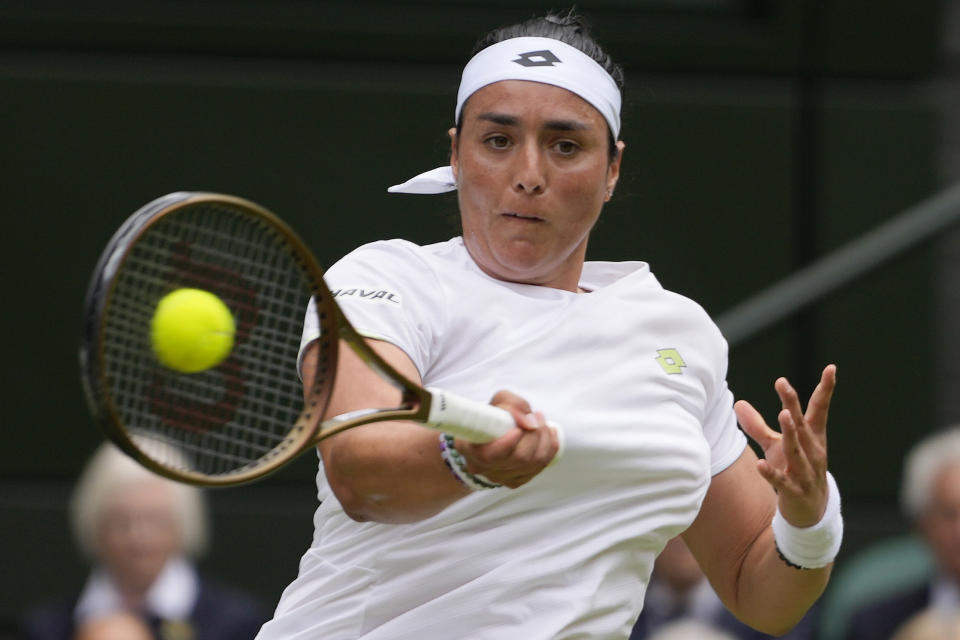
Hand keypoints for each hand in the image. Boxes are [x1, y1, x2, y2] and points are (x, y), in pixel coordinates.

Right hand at [454, 390, 558, 487]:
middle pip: (519, 458)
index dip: (508, 443)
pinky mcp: (514, 481)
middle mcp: (481, 467)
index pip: (490, 455)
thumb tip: (530, 422)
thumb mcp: (499, 401)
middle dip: (535, 434)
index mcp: (468, 447)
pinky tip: (549, 434)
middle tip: (537, 415)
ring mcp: (499, 478)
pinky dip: (549, 449)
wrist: (491, 432)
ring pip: (533, 464)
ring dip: (545, 439)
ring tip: (542, 422)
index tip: (518, 429)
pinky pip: (539, 468)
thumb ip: (514, 405)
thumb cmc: (493, 415)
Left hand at [734, 365, 836, 526]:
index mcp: (812, 437)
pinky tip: (762, 465)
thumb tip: (737, 403)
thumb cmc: (794, 470)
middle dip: (792, 405)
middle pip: (802, 425)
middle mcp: (812, 451)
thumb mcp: (776, 446)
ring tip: (783, 415)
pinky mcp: (795, 491)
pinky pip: (782, 481)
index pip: (819, 409)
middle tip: (783, 384)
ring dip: (790, 433)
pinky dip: (772, 474)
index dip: (825, 389)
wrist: (810, 511)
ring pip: (796, 450)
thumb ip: (757, 426)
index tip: (831, 368)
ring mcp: (805, 472)